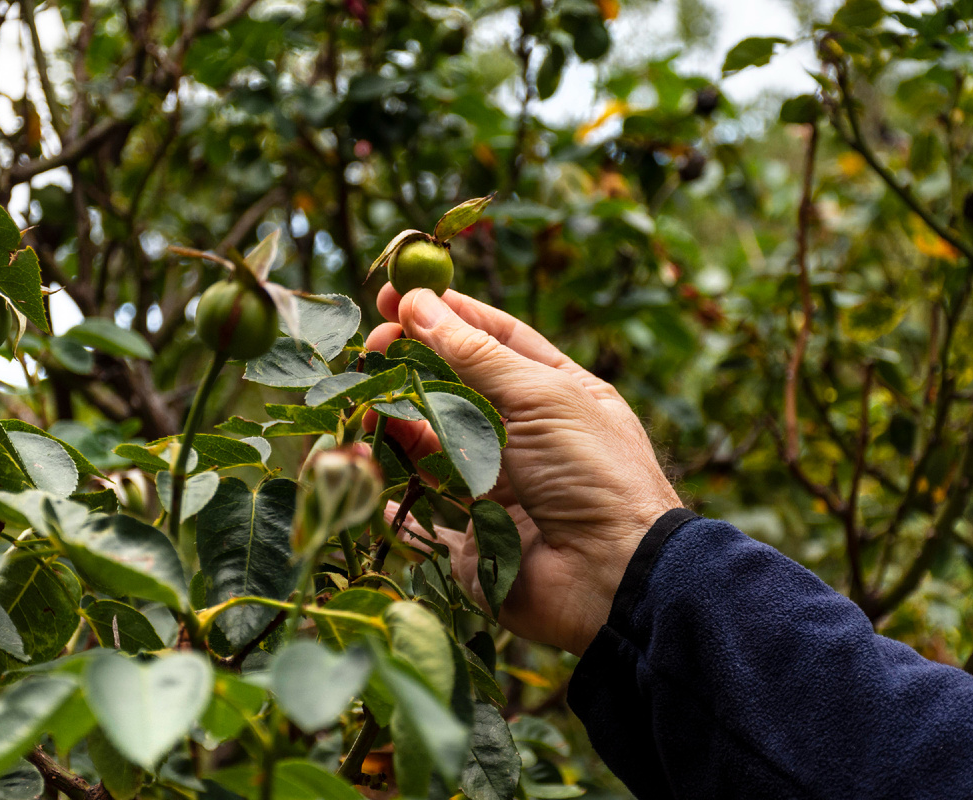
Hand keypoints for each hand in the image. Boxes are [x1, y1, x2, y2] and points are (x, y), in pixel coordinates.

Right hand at [366, 285, 681, 654]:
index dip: (447, 315)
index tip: (396, 294)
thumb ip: (474, 353)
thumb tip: (418, 302)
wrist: (610, 577)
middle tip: (371, 348)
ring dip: (396, 417)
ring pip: (432, 442)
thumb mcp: (541, 396)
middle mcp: (526, 435)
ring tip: (365, 398)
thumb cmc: (591, 472)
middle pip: (456, 388)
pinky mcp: (470, 536)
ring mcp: (497, 486)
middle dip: (412, 363)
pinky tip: (362, 458)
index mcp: (557, 392)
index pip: (495, 340)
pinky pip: (420, 507)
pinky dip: (391, 486)